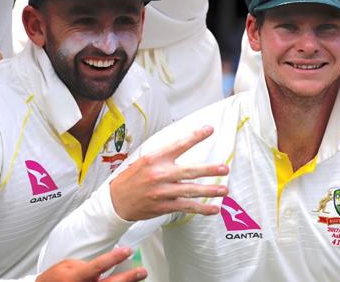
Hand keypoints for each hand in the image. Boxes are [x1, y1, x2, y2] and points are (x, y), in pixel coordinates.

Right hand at [36, 247, 146, 281]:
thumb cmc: (55, 279)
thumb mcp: (67, 265)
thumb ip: (87, 264)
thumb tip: (106, 264)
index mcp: (75, 277)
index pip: (98, 266)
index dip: (114, 258)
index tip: (127, 250)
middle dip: (128, 278)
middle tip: (141, 271)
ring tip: (139, 277)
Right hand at [110, 126, 229, 220]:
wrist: (115, 202)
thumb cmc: (132, 178)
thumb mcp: (144, 160)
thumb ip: (164, 155)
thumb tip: (185, 144)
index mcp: (154, 158)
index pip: (178, 145)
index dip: (195, 136)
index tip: (210, 129)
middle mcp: (159, 174)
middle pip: (189, 171)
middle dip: (209, 170)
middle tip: (224, 168)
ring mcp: (162, 192)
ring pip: (190, 191)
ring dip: (209, 191)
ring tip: (224, 190)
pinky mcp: (163, 206)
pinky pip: (186, 207)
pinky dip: (201, 209)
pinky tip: (214, 209)